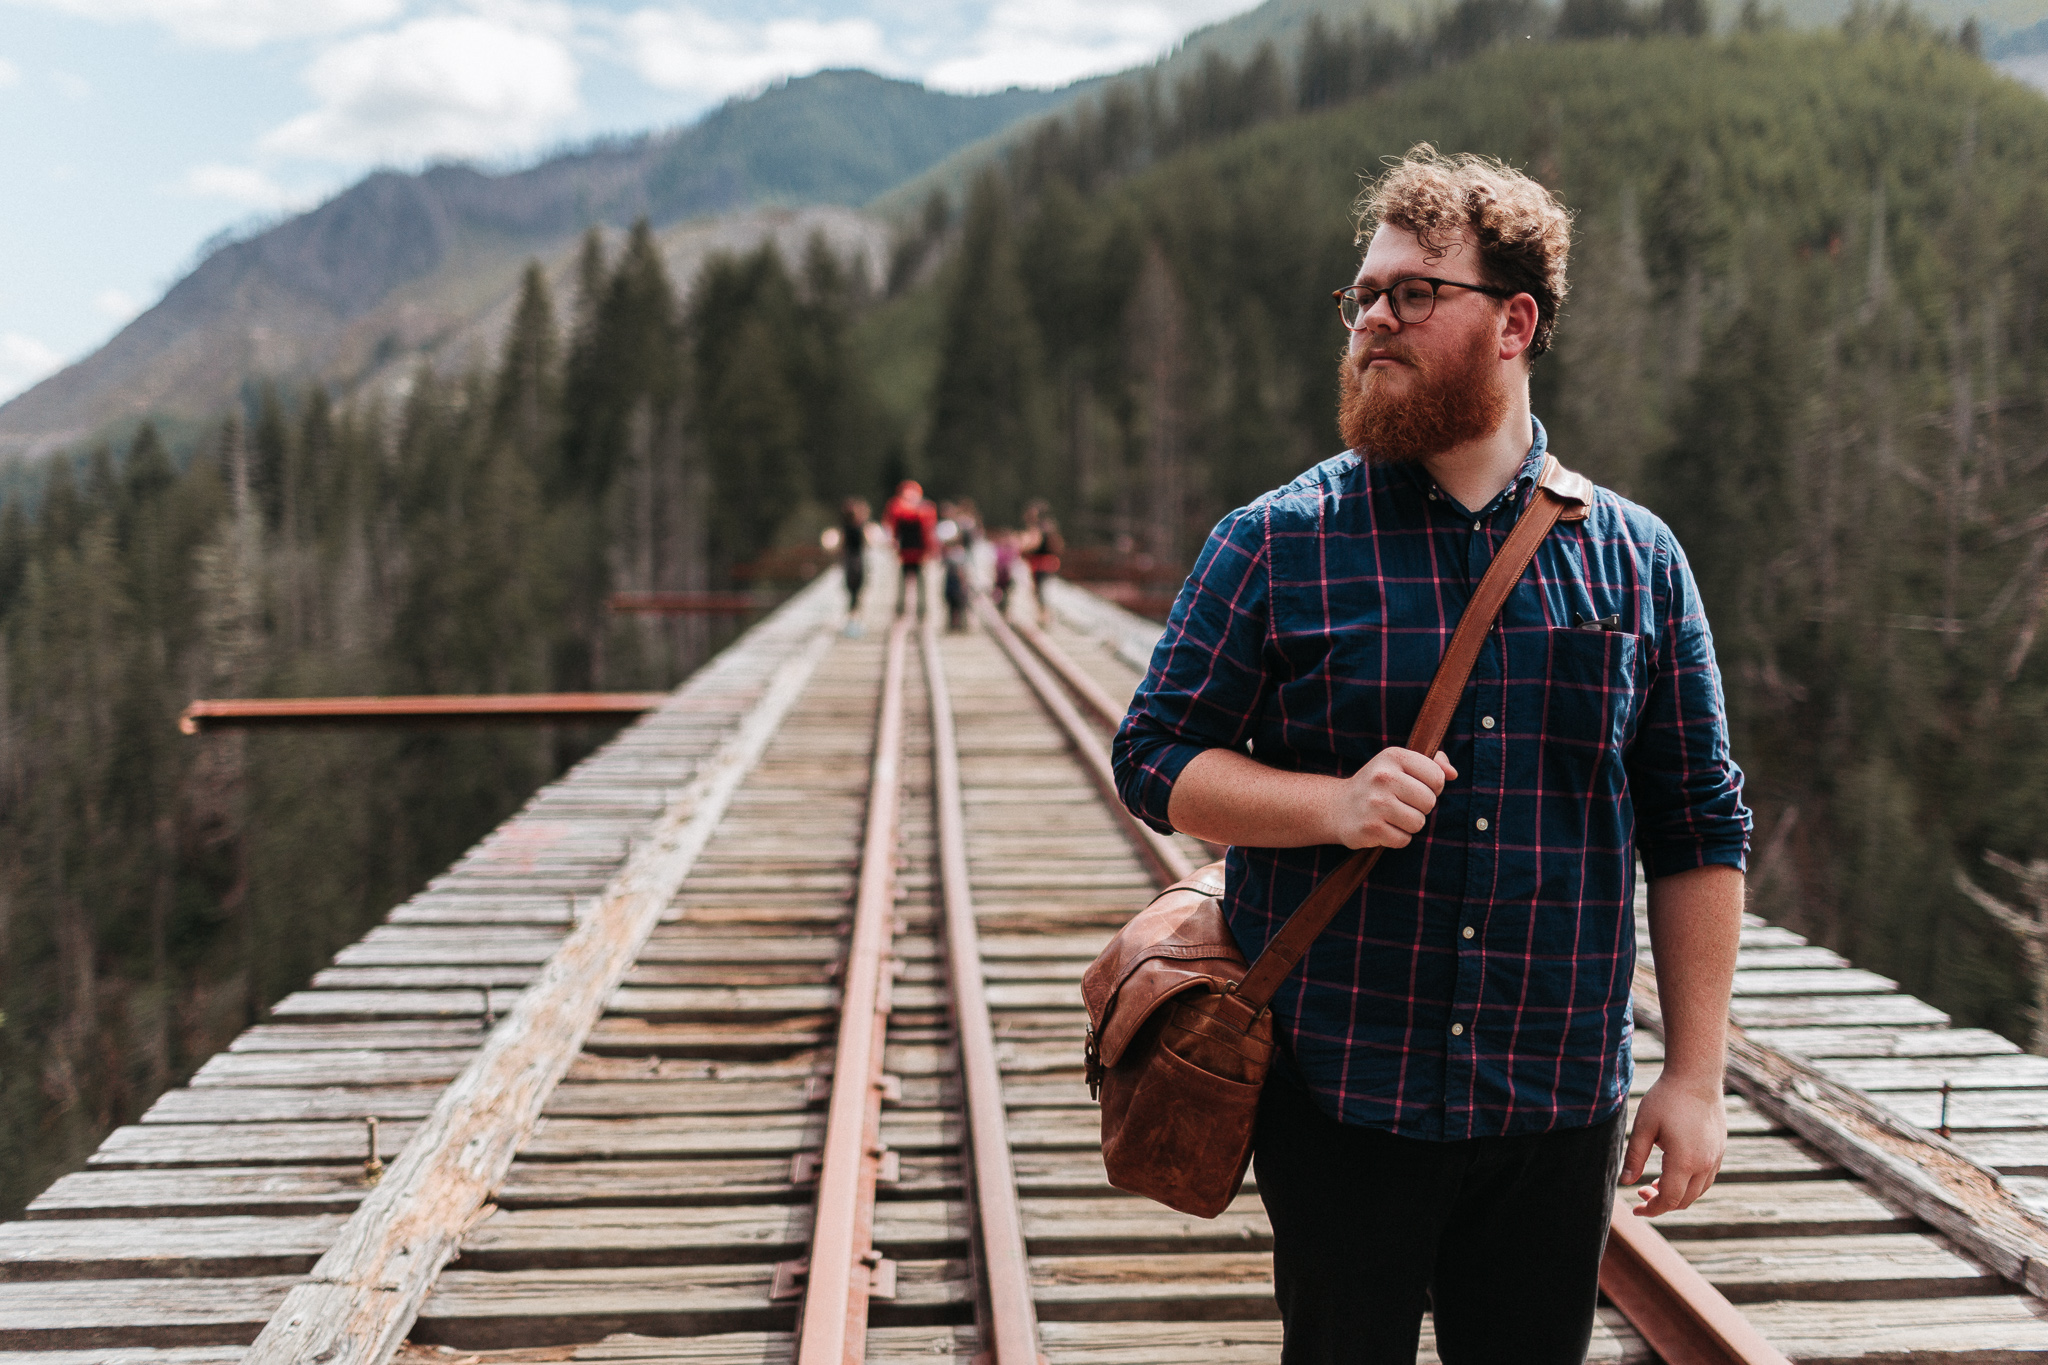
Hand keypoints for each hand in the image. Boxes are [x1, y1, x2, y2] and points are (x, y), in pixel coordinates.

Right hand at [1330, 747, 1456, 848]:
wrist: (1336, 806)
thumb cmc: (1378, 784)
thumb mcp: (1400, 764)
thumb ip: (1432, 763)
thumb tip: (1453, 773)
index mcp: (1393, 756)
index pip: (1437, 777)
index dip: (1433, 787)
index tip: (1415, 787)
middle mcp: (1383, 777)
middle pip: (1429, 801)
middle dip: (1421, 807)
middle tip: (1402, 803)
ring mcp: (1374, 803)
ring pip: (1418, 822)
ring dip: (1409, 824)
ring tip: (1392, 816)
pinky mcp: (1370, 828)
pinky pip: (1403, 839)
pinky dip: (1397, 837)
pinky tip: (1383, 827)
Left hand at [1621, 1073, 1725, 1215]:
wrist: (1697, 1076)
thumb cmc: (1666, 1098)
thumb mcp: (1643, 1127)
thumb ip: (1634, 1157)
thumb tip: (1625, 1183)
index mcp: (1684, 1162)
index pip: (1669, 1200)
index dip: (1652, 1209)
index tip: (1636, 1209)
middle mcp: (1704, 1164)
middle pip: (1684, 1200)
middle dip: (1661, 1203)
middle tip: (1640, 1192)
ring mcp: (1715, 1157)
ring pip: (1698, 1192)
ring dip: (1677, 1195)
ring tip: (1654, 1184)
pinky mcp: (1719, 1150)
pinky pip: (1706, 1178)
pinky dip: (1689, 1184)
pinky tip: (1672, 1173)